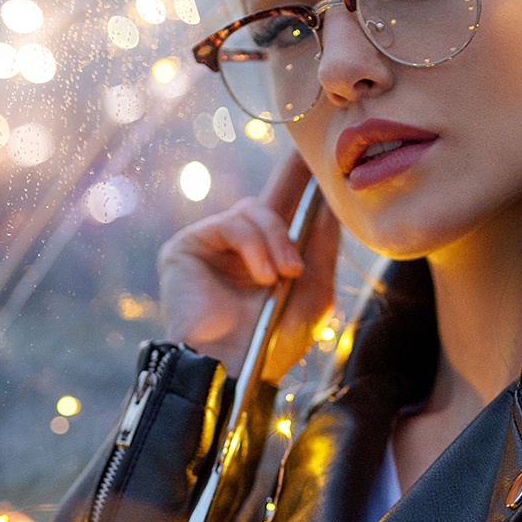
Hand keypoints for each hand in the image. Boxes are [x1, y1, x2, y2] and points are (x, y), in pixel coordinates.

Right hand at [157, 149, 339, 382]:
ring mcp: (214, 245)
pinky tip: (263, 277)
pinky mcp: (188, 246)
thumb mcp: (314, 291)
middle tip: (308, 173)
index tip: (324, 151)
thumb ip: (323, 244)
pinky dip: (254, 247)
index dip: (304, 179)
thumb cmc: (274, 341)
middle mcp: (242, 247)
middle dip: (294, 180)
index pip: (290, 207)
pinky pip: (231, 223)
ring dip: (277, 240)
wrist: (234, 370)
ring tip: (285, 275)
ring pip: (256, 210)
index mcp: (271, 257)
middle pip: (271, 196)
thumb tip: (333, 198)